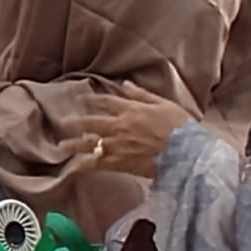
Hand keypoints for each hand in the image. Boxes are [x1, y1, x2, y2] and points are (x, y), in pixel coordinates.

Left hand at [56, 82, 192, 177]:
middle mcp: (119, 126)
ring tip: (61, 146)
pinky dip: (86, 165)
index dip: (91, 99)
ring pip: (90, 143)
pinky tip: (76, 167)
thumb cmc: (181, 127)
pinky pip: (99, 164)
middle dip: (76, 121)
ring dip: (74, 144)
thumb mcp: (163, 104)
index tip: (80, 99)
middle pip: (92, 122)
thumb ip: (141, 94)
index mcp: (130, 109)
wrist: (188, 154)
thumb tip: (125, 83)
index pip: (105, 102)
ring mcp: (118, 145)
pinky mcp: (121, 163)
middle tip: (63, 121)